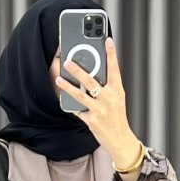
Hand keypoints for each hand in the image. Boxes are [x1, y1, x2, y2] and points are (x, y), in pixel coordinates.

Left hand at [55, 36, 142, 168]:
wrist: (120, 140)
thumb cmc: (116, 116)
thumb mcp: (116, 99)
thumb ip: (106, 85)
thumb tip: (91, 70)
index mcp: (117, 91)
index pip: (114, 70)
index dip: (111, 54)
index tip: (108, 40)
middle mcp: (110, 100)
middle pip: (92, 82)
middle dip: (78, 71)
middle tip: (67, 61)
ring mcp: (101, 111)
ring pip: (81, 96)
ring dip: (68, 86)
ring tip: (59, 78)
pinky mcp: (93, 121)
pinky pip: (78, 110)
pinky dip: (70, 105)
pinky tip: (63, 99)